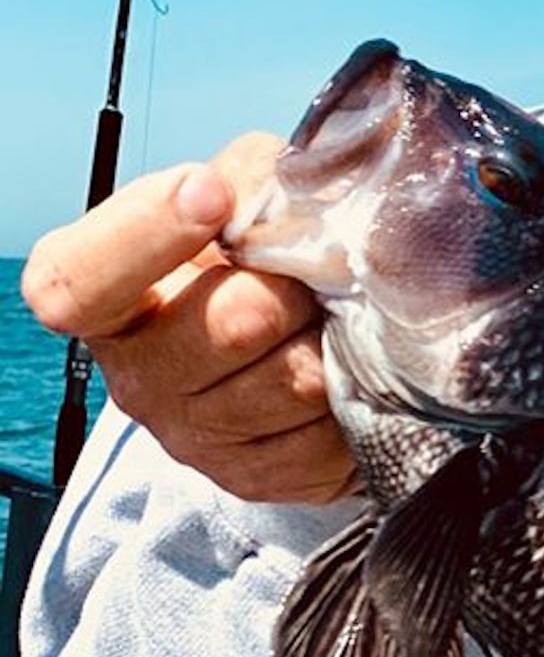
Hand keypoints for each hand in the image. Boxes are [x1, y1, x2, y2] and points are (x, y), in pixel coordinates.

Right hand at [23, 134, 357, 504]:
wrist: (282, 338)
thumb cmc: (241, 255)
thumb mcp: (231, 191)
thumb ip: (244, 178)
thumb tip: (272, 197)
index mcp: (94, 297)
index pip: (78, 283)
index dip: (147, 234)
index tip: (209, 192)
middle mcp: (132, 377)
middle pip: (235, 324)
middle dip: (293, 286)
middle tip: (303, 275)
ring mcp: (191, 438)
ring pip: (299, 381)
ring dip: (332, 339)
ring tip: (324, 321)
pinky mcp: (254, 478)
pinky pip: (330, 434)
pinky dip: (352, 394)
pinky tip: (339, 370)